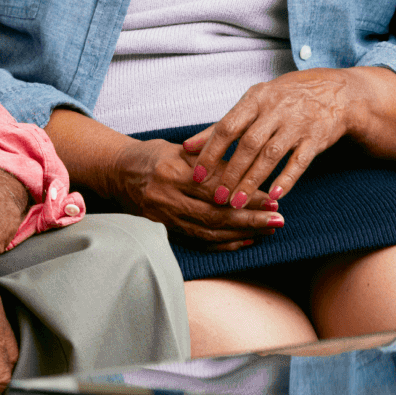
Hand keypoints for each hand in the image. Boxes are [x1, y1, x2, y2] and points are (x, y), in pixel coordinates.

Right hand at [110, 136, 280, 250]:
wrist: (116, 171)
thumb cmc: (150, 155)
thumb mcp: (178, 149)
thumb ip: (209, 161)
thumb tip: (248, 173)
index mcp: (170, 172)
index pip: (216, 188)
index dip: (245, 194)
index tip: (272, 197)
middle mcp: (166, 198)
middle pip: (215, 215)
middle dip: (251, 219)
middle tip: (279, 219)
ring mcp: (163, 218)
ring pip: (209, 232)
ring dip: (243, 233)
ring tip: (269, 230)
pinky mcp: (163, 229)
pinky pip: (198, 241)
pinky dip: (224, 244)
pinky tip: (245, 241)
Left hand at [184, 68, 354, 216]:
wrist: (333, 92)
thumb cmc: (282, 99)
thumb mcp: (251, 103)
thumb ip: (220, 126)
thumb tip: (187, 147)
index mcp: (253, 100)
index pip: (226, 127)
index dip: (210, 151)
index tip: (197, 174)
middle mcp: (274, 111)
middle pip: (248, 144)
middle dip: (231, 173)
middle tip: (217, 197)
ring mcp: (296, 125)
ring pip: (271, 155)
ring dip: (253, 181)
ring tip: (237, 203)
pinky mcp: (316, 139)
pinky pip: (300, 162)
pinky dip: (286, 179)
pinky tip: (274, 196)